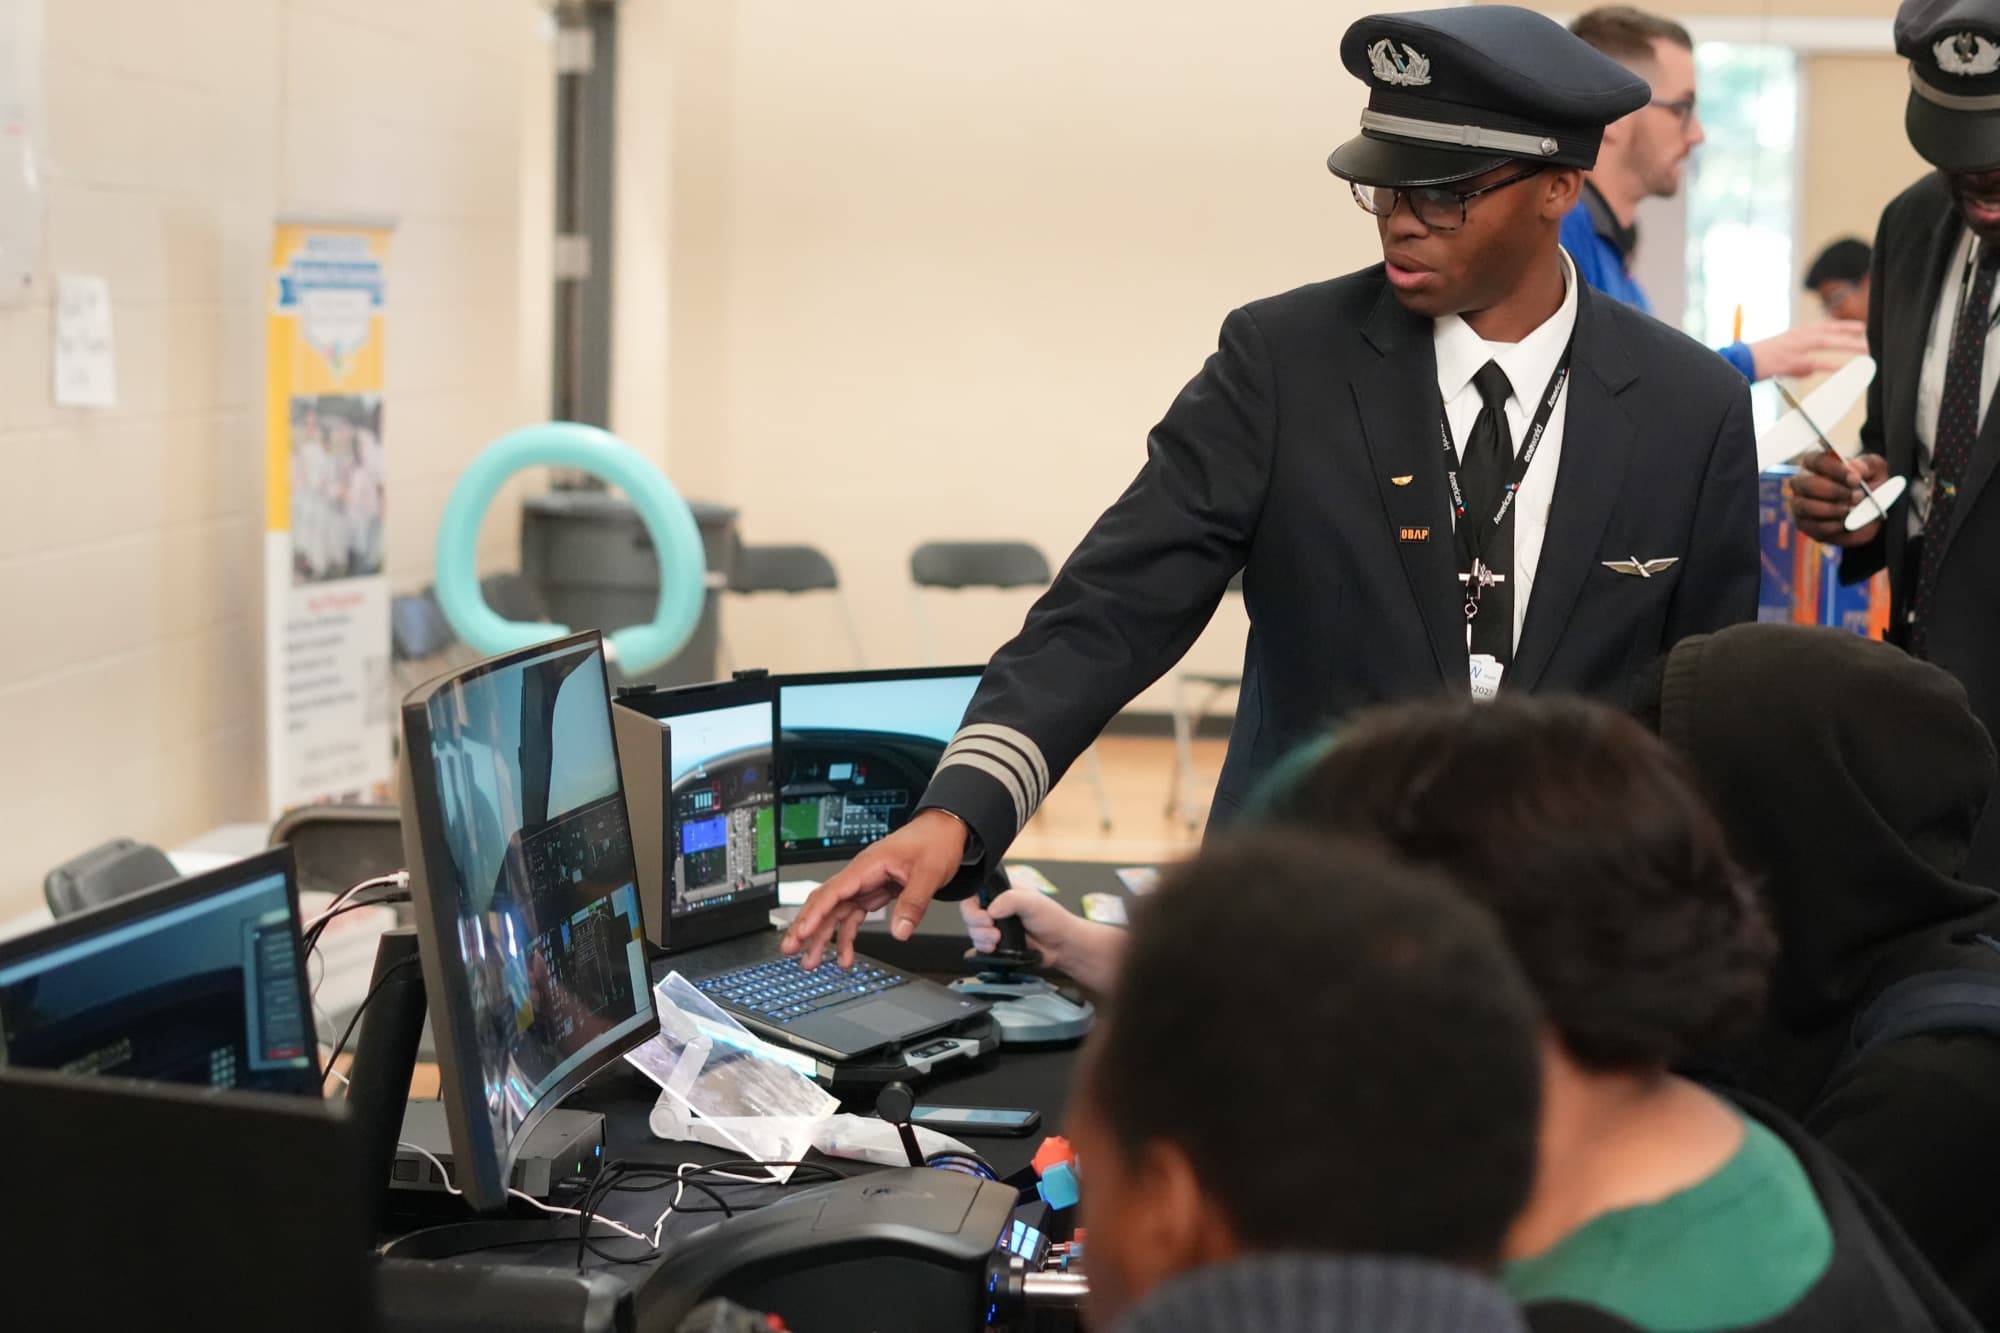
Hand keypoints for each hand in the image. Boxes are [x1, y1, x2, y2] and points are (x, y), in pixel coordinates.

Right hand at [780, 809, 967, 968]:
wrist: (944, 831)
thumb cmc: (934, 842)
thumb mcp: (929, 873)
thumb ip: (914, 903)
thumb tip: (900, 931)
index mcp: (868, 866)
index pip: (833, 891)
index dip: (815, 913)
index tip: (802, 933)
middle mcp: (861, 875)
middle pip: (825, 902)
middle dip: (806, 927)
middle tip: (791, 950)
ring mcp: (865, 885)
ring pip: (835, 913)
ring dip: (822, 937)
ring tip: (812, 962)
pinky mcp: (873, 893)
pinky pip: (853, 916)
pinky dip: (846, 936)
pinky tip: (845, 955)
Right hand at [962, 888, 1126, 993]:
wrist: (1062, 946)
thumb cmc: (1053, 920)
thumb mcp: (1033, 902)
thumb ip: (1011, 900)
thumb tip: (991, 910)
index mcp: (1003, 889)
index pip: (975, 890)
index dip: (974, 904)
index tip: (985, 915)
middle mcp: (996, 904)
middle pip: (969, 912)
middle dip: (977, 924)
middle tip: (992, 930)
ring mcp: (995, 924)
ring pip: (972, 930)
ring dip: (980, 937)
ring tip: (996, 941)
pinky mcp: (996, 941)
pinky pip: (979, 944)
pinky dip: (983, 948)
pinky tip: (995, 948)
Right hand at [1747, 319, 1867, 381]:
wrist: (1740, 363)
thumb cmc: (1758, 362)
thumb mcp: (1783, 359)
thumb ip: (1801, 364)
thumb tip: (1813, 369)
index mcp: (1796, 334)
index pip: (1825, 326)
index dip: (1844, 326)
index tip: (1862, 327)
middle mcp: (1797, 336)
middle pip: (1830, 331)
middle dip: (1852, 333)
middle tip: (1872, 337)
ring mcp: (1794, 347)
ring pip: (1827, 342)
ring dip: (1848, 345)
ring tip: (1867, 350)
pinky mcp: (1790, 360)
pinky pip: (1816, 362)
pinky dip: (1832, 365)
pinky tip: (1845, 369)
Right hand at [1789, 449, 1890, 545]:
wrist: (1871, 510)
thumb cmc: (1868, 483)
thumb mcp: (1874, 469)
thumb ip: (1866, 465)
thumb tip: (1855, 468)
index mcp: (1815, 462)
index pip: (1816, 461)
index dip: (1835, 469)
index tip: (1855, 479)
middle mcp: (1801, 482)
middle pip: (1807, 484)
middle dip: (1834, 492)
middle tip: (1857, 496)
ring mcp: (1799, 504)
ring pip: (1806, 506)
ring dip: (1833, 509)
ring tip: (1853, 510)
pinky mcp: (1804, 524)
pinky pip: (1814, 526)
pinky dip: (1833, 526)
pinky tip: (1847, 523)